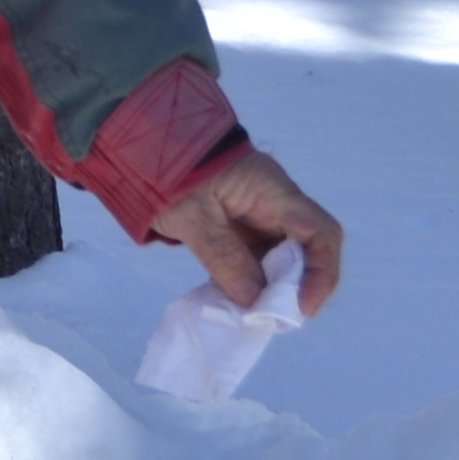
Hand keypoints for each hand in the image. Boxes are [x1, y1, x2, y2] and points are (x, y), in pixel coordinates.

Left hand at [150, 143, 343, 316]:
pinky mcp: (236, 222)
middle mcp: (272, 202)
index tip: (303, 307)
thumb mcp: (190, 215)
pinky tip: (235, 298)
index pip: (321, 232)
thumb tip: (254, 300)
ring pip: (279, 256)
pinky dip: (249, 278)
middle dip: (295, 285)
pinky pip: (254, 255)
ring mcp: (254, 212)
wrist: (135, 142)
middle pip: (305, 248)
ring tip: (253, 315)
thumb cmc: (163, 170)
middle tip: (273, 317)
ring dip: (270, 285)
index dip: (323, 273)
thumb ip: (223, 256)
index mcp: (271, 190)